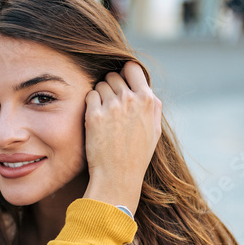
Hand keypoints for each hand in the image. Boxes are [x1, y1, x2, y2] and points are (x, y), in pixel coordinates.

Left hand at [83, 62, 162, 213]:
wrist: (118, 177)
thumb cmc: (136, 156)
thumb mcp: (154, 130)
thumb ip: (152, 106)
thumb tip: (146, 88)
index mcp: (148, 100)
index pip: (132, 67)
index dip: (125, 73)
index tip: (122, 83)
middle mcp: (130, 99)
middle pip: (113, 76)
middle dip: (111, 86)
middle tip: (111, 105)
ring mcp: (112, 106)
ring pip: (100, 85)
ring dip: (100, 95)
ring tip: (104, 115)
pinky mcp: (94, 115)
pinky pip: (89, 96)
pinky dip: (90, 104)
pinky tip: (95, 119)